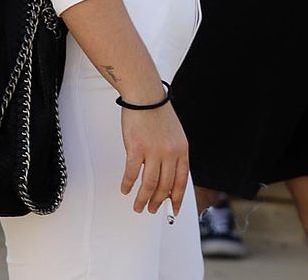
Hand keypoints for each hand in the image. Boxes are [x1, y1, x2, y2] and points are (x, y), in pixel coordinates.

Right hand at [119, 100, 189, 216]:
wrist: (146, 96)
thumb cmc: (159, 114)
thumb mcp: (175, 136)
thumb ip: (174, 156)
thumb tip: (168, 179)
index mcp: (182, 150)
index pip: (181, 181)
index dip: (177, 198)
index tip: (174, 211)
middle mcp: (170, 153)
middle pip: (164, 186)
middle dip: (158, 202)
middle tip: (151, 210)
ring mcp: (153, 151)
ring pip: (149, 185)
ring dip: (142, 199)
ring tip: (138, 206)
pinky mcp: (136, 149)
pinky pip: (131, 174)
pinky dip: (127, 184)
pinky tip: (125, 189)